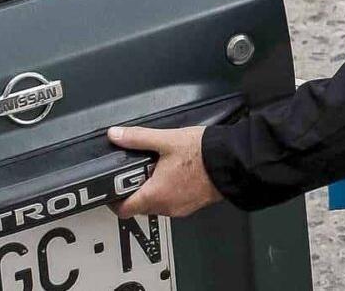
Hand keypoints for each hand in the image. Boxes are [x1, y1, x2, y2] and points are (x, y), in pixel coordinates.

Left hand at [108, 125, 223, 217]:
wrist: (233, 161)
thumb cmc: (203, 154)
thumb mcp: (166, 140)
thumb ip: (138, 138)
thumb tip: (117, 135)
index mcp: (156, 195)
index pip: (123, 209)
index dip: (113, 200)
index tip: (112, 188)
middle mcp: (167, 207)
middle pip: (140, 206)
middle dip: (134, 191)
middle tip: (135, 172)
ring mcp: (181, 208)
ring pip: (157, 205)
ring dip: (153, 191)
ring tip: (157, 169)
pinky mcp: (193, 204)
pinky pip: (173, 202)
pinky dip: (169, 191)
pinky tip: (176, 173)